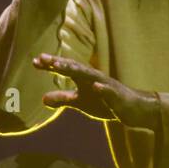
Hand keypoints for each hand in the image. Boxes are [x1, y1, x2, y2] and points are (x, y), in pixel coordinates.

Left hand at [33, 53, 160, 129]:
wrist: (133, 109)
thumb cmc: (106, 103)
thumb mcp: (81, 102)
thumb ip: (63, 99)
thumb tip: (42, 99)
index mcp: (84, 79)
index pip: (66, 69)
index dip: (51, 66)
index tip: (35, 61)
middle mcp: (94, 78)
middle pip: (75, 68)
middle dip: (60, 63)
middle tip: (43, 58)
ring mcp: (106, 86)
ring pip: (90, 76)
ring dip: (76, 70)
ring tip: (61, 66)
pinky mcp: (118, 97)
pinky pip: (110, 92)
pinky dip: (103, 89)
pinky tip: (96, 87)